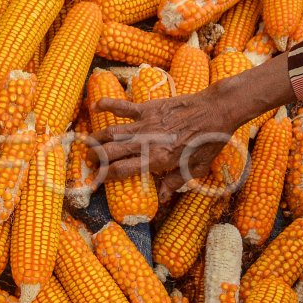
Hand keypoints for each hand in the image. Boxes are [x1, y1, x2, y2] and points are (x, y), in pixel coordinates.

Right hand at [90, 89, 239, 202]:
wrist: (216, 111)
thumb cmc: (208, 141)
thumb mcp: (196, 169)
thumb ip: (176, 182)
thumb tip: (161, 197)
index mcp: (157, 160)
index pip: (122, 170)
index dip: (106, 176)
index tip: (98, 181)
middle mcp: (146, 142)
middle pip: (110, 152)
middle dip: (95, 159)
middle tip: (90, 163)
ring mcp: (145, 124)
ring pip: (112, 132)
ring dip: (96, 139)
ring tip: (86, 145)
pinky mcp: (148, 108)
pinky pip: (123, 107)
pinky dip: (108, 105)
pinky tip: (95, 106)